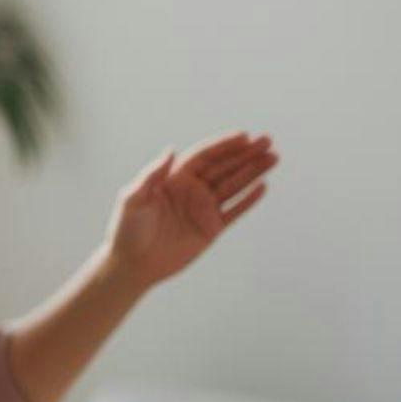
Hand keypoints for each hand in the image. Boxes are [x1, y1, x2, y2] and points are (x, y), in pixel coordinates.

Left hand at [104, 131, 276, 288]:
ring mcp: (203, 209)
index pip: (204, 156)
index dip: (224, 145)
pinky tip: (263, 186)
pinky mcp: (211, 228)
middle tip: (267, 141)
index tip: (245, 136)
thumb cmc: (126, 230)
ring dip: (253, 171)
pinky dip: (249, 200)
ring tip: (274, 157)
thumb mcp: (133, 199)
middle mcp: (191, 190)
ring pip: (233, 185)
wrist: (132, 265)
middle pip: (224, 167)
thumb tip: (172, 149)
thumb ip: (152, 175)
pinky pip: (234, 211)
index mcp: (174, 178)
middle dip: (246, 154)